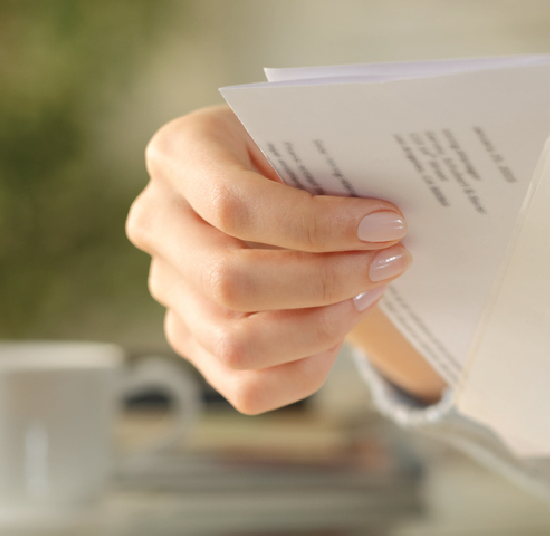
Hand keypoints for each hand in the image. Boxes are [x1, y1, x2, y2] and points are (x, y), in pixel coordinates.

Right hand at [126, 105, 416, 412]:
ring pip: (236, 345)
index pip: (235, 206)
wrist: (281, 181)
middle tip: (391, 262)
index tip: (389, 225)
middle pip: (232, 282)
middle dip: (327, 282)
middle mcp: (158, 223)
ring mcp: (168, 288)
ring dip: (320, 329)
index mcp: (180, 154)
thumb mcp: (310, 133)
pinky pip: (247, 387)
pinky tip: (340, 330)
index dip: (318, 226)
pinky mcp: (191, 338)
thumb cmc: (300, 152)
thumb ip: (335, 159)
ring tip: (370, 295)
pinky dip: (304, 369)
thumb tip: (389, 220)